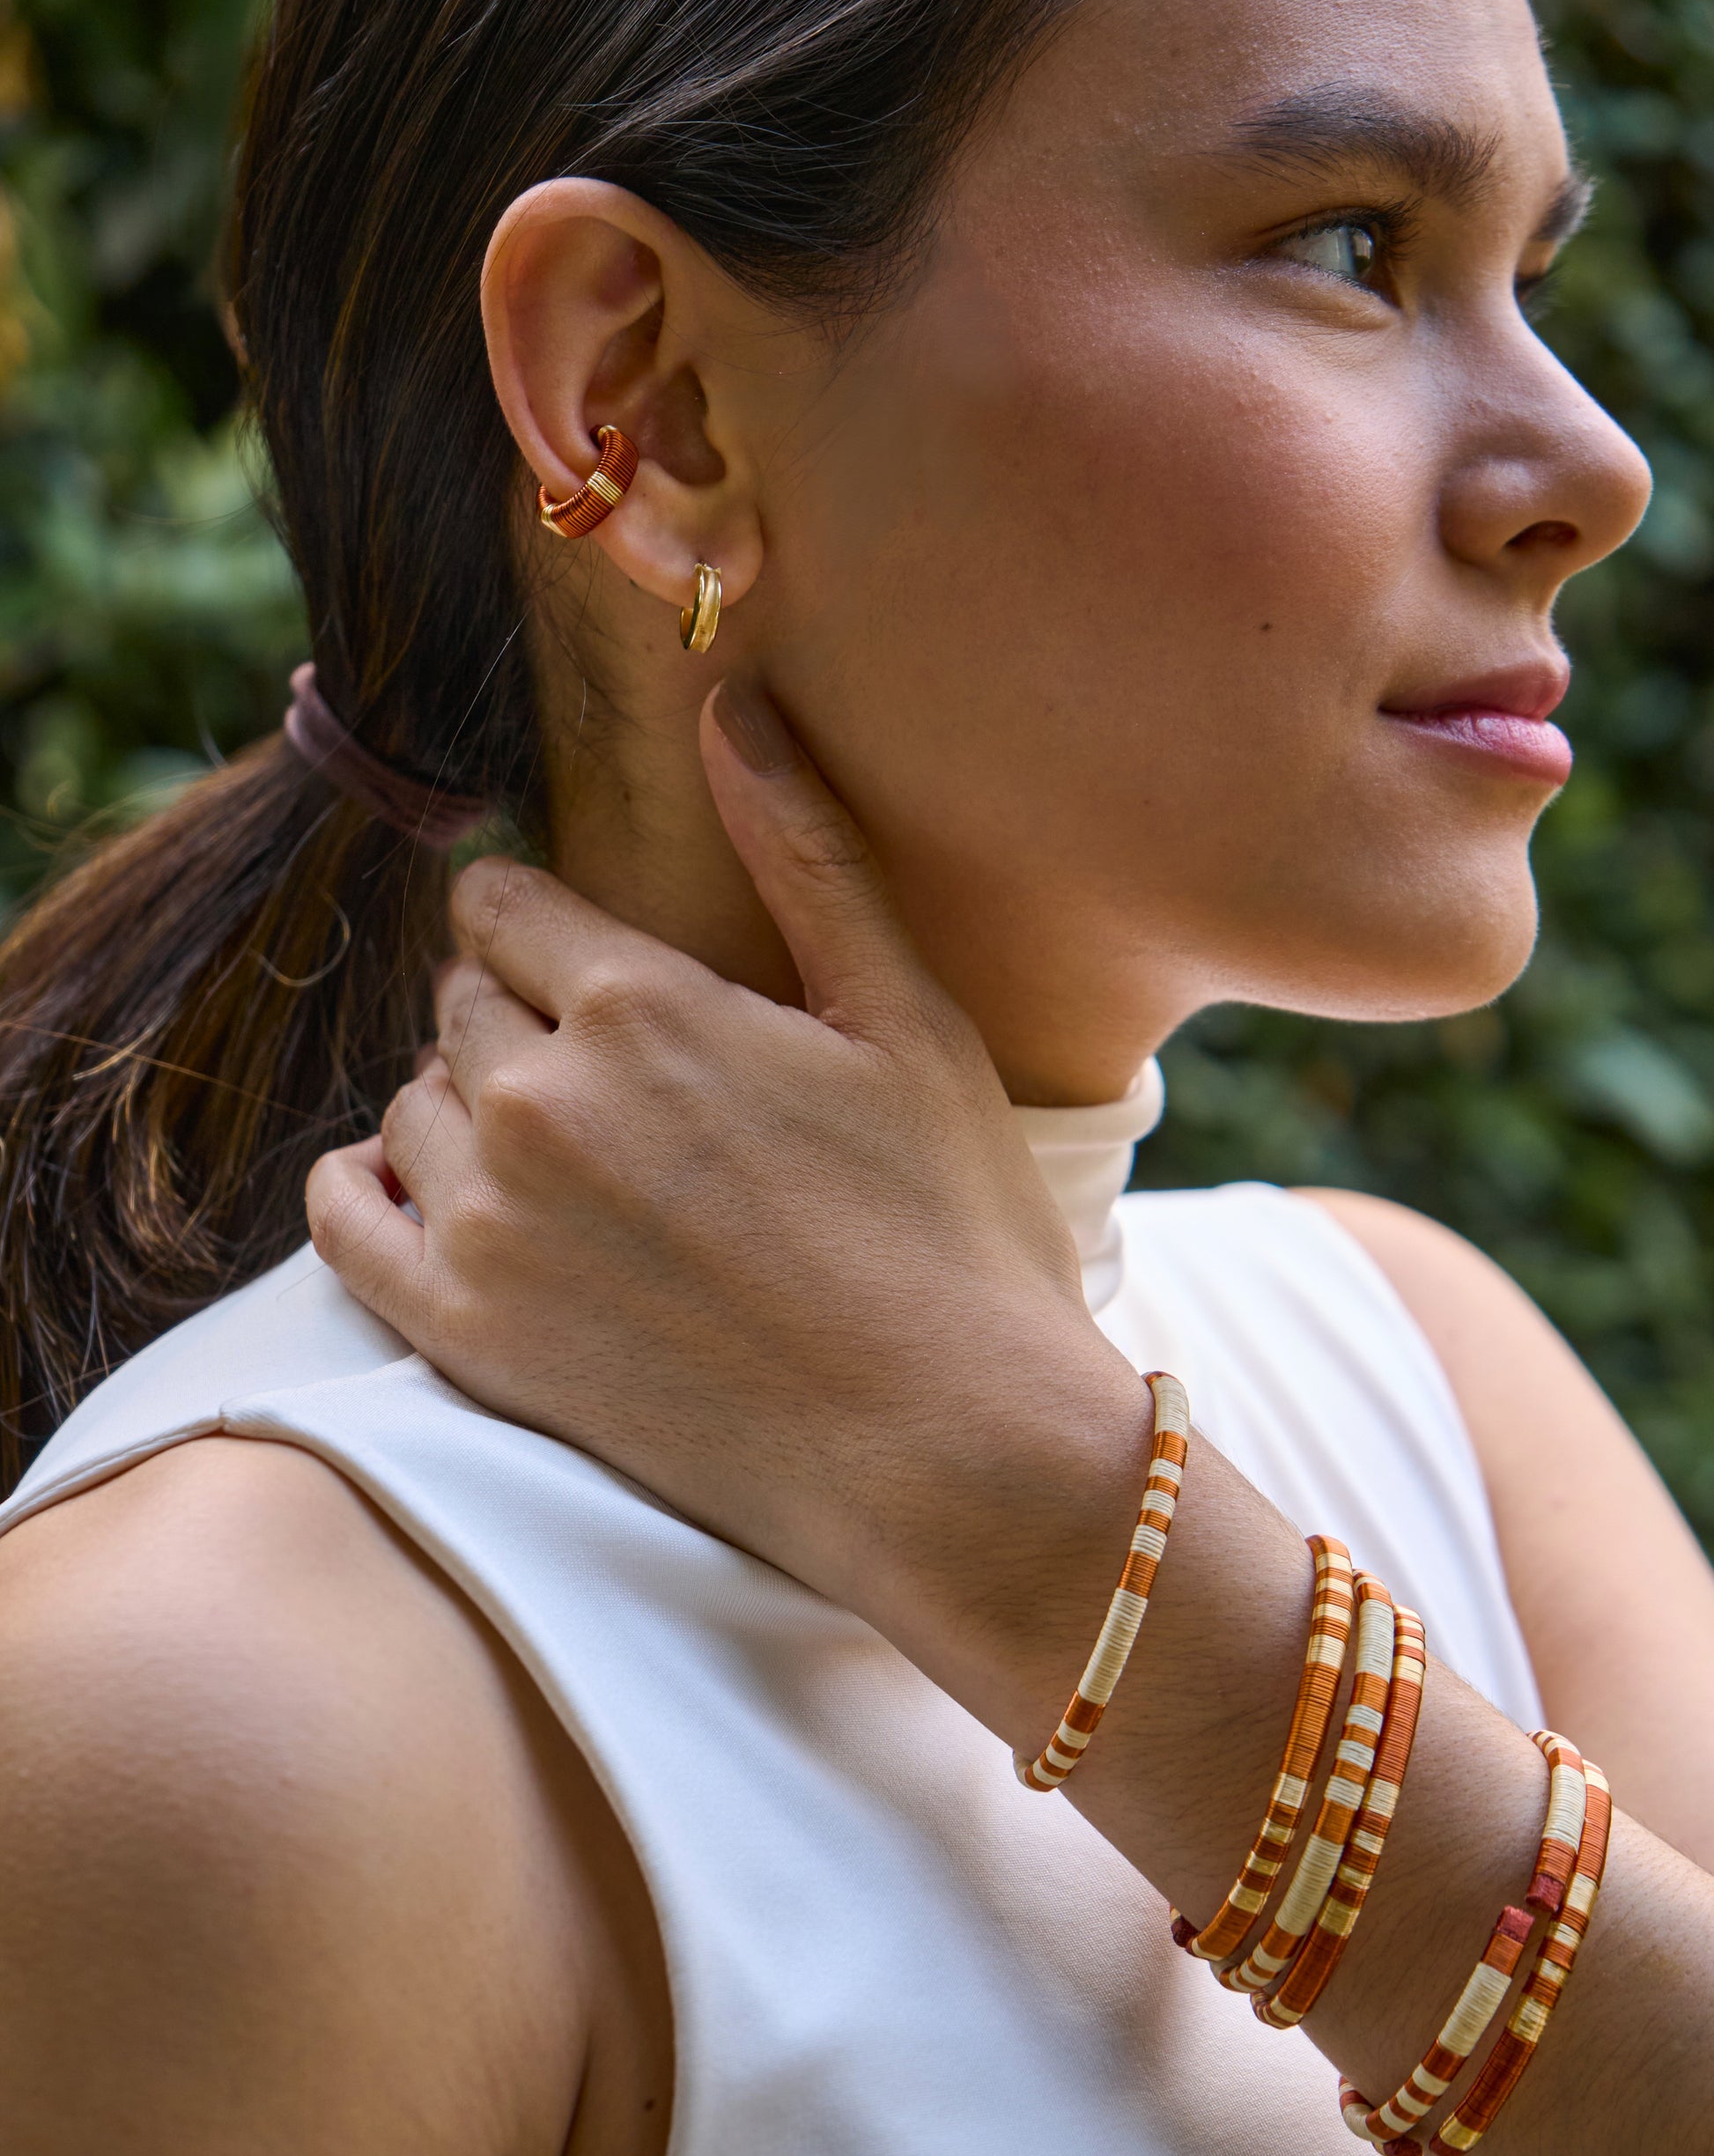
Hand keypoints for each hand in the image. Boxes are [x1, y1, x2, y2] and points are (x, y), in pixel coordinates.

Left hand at [306, 682, 1150, 1614]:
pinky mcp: (467, 1336)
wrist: (947, 1454)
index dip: (542, 925)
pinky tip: (432, 1198)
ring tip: (564, 1158)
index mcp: (640, 1001)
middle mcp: (538, 1097)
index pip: (503, 904)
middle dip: (515, 1015)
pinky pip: (344, 1221)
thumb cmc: (951, 1230)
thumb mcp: (908, 1017)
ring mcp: (490, 1223)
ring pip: (410, 1105)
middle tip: (608, 1077)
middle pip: (457, 1001)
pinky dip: (370, 1191)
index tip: (587, 963)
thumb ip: (807, 851)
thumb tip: (732, 701)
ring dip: (463, 1108)